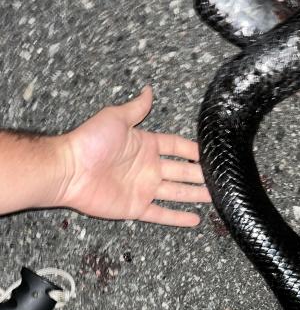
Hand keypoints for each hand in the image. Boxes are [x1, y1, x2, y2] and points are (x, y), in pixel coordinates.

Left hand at [61, 85, 209, 225]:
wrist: (69, 170)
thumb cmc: (89, 142)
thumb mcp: (115, 118)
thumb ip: (136, 108)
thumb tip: (148, 90)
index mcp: (145, 145)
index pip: (176, 147)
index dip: (193, 150)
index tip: (210, 152)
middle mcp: (148, 168)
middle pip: (182, 171)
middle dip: (201, 174)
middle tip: (220, 177)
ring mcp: (144, 188)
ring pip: (177, 193)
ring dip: (196, 195)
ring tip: (216, 197)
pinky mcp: (137, 207)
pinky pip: (162, 214)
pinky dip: (178, 218)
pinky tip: (195, 219)